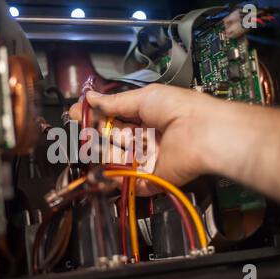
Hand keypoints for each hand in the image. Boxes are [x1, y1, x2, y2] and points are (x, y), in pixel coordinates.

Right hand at [69, 84, 217, 194]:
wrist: (202, 134)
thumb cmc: (178, 109)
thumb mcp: (143, 98)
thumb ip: (115, 102)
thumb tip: (90, 97)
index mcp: (147, 117)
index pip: (115, 117)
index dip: (96, 116)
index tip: (77, 114)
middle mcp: (146, 138)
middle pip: (114, 138)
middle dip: (95, 133)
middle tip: (77, 128)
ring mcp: (147, 159)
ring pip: (117, 159)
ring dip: (99, 152)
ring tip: (85, 144)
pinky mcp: (150, 179)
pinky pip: (127, 180)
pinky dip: (111, 177)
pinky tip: (95, 168)